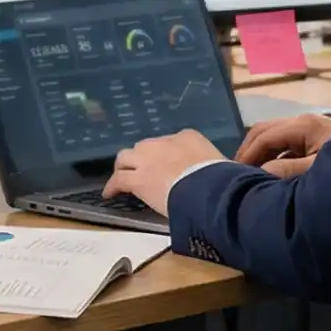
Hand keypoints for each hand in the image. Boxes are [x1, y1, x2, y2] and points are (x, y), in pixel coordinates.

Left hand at [103, 129, 223, 215]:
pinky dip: (113, 187)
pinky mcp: (137, 178)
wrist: (207, 187)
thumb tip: (217, 178)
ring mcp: (147, 159)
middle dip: (142, 158)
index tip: (166, 166)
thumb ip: (210, 167)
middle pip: (145, 147)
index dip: (165, 155)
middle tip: (143, 171)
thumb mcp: (219, 164)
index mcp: (187, 137)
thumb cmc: (220, 179)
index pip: (171, 142)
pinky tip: (110, 194)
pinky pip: (118, 180)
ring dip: (124, 167)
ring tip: (122, 177)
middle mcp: (163, 142)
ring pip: (126, 158)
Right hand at [237, 114, 330, 178]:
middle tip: (234, 175)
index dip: (245, 155)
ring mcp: (312, 131)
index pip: (263, 136)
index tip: (232, 176)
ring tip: (249, 178)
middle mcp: (305, 123)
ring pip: (275, 139)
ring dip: (261, 156)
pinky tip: (272, 178)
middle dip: (248, 151)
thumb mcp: (317, 172)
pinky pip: (288, 148)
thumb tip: (259, 174)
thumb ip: (286, 172)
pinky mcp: (318, 142)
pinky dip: (274, 159)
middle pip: (265, 131)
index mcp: (303, 126)